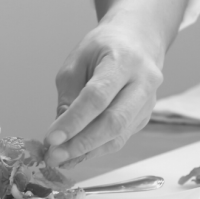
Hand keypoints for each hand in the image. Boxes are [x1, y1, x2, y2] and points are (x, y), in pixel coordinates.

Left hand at [44, 24, 166, 167]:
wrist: (138, 40)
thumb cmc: (104, 47)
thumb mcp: (77, 61)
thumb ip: (68, 95)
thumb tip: (60, 133)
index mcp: (123, 60)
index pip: (97, 97)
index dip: (73, 121)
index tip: (51, 139)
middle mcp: (143, 81)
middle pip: (114, 122)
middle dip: (81, 144)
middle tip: (54, 156)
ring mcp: (148, 102)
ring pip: (118, 135)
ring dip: (87, 152)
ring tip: (60, 158)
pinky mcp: (144, 117)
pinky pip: (119, 138)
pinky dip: (96, 149)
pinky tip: (75, 153)